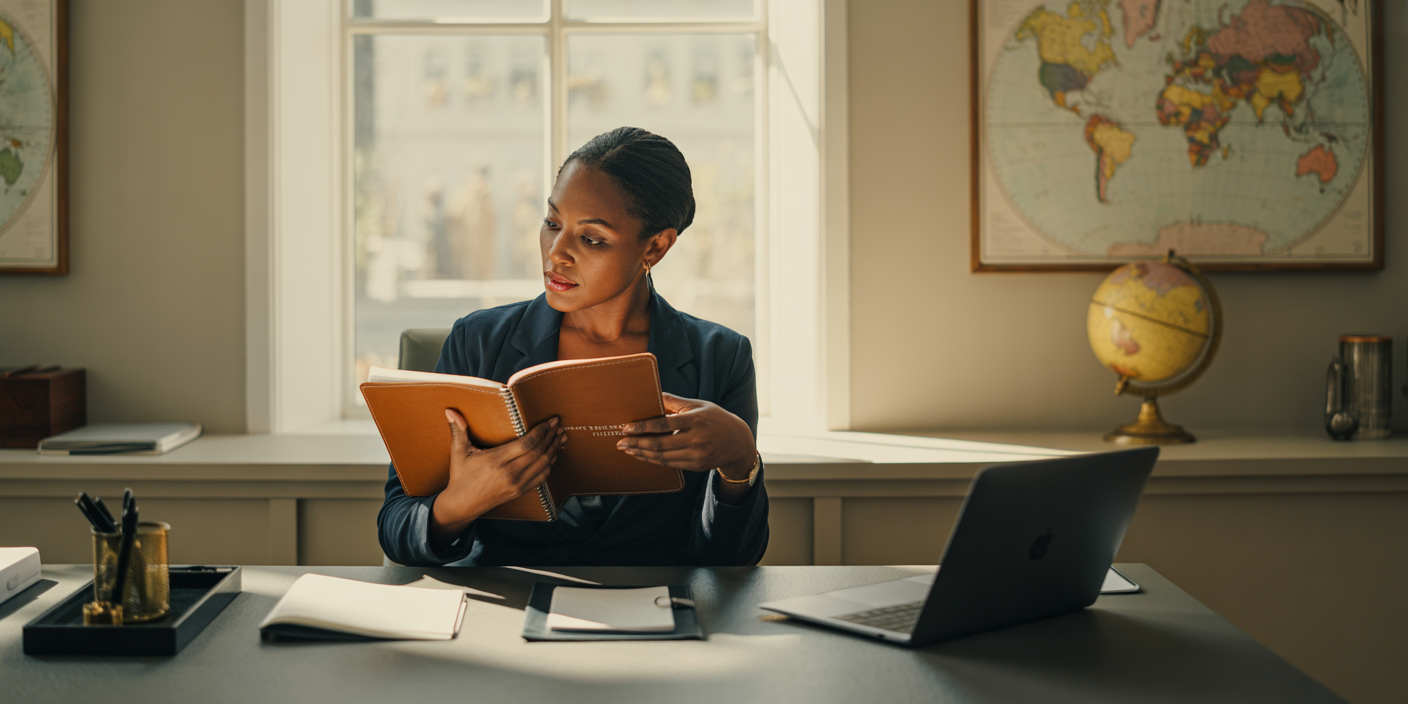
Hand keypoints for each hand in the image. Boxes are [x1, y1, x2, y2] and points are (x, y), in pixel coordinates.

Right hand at [429, 409, 564, 545]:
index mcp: (496, 460)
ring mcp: (516, 484)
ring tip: (561, 436)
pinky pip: (541, 478)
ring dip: (554, 449)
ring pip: (543, 465)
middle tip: (559, 424)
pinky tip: (553, 454)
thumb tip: (450, 410)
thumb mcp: (458, 453)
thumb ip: (458, 430)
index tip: (550, 421)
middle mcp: (509, 473)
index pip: (526, 444)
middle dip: (551, 437)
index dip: (541, 431)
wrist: (462, 504)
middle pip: (538, 452)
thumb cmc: (461, 476)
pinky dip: (550, 465)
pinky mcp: (519, 491)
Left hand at [616, 393, 755, 479]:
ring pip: (662, 457)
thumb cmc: (715, 419)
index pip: (663, 424)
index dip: (642, 427)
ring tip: (628, 450)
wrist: (738, 441)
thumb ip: (675, 402)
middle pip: (659, 444)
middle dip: (636, 444)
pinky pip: (670, 464)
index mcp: (694, 420)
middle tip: (620, 442)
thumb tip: (653, 394)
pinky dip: (654, 460)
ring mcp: (696, 454)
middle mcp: (696, 439)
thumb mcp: (698, 405)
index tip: (625, 428)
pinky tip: (643, 456)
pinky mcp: (696, 465)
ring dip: (642, 454)